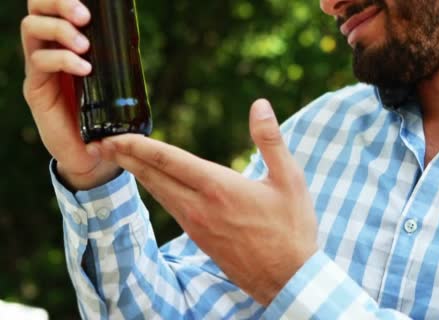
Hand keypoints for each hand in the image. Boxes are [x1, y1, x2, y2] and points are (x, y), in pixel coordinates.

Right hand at [21, 0, 120, 189]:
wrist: (92, 155)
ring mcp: (40, 69)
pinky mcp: (36, 89)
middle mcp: (49, 50)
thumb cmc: (106, 116)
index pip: (55, 7)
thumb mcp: (115, 84)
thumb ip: (119, 63)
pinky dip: (62, 59)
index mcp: (67, 44)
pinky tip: (83, 69)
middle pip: (36, 8)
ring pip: (32, 29)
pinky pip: (39, 62)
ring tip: (85, 46)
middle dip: (59, 3)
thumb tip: (136, 41)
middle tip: (84, 16)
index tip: (92, 4)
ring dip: (60, 30)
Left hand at [95, 99, 318, 304]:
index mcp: (219, 188)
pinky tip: (154, 185)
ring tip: (120, 158)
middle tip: (100, 142)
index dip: (138, 145)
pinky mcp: (199, 239)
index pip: (169, 160)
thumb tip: (259, 105)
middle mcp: (200, 207)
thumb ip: (270, 139)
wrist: (287, 278)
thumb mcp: (289, 179)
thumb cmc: (292, 228)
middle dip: (124, 157)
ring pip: (158, 194)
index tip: (114, 135)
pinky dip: (156, 191)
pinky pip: (170, 208)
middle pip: (153, 177)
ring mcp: (196, 226)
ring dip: (137, 174)